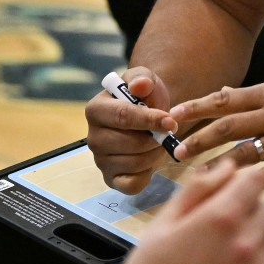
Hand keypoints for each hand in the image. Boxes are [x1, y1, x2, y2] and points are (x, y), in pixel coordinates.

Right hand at [85, 68, 179, 193]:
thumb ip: (142, 78)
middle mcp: (92, 138)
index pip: (123, 116)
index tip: (171, 121)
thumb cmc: (146, 97)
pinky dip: (148, 174)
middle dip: (156, 139)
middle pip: (130, 143)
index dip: (149, 120)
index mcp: (96, 110)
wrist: (151, 116)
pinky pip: (132, 185)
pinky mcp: (111, 179)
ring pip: (135, 164)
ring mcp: (100, 161)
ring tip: (160, 142)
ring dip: (155, 154)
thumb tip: (140, 86)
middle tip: (168, 132)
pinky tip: (151, 158)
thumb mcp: (146, 80)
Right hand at [113, 159, 263, 263]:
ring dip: (256, 234)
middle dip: (248, 209)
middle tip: (220, 224)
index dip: (243, 179)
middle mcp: (245, 242)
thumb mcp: (163, 224)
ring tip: (227, 247)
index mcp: (221, 218)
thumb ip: (198, 189)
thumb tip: (225, 166)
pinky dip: (260, 258)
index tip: (230, 189)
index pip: (256, 178)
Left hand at [170, 78, 263, 183]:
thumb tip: (223, 93)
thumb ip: (256, 94)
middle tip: (177, 150)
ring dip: (216, 165)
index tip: (174, 115)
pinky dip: (247, 184)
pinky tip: (231, 190)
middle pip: (228, 126)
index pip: (226, 99)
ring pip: (243, 154)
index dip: (197, 107)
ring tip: (197, 176)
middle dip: (199, 138)